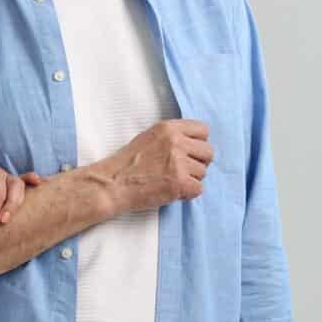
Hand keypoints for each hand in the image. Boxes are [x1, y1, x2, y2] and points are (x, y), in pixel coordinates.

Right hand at [98, 119, 212, 213]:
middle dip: (199, 163)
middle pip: (208, 152)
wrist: (113, 184)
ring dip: (191, 179)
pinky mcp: (179, 182)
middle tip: (183, 171)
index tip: (189, 153)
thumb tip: (196, 144)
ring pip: (203, 172)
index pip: (204, 130)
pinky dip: (188, 194)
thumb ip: (173, 137)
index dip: (198, 144)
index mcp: (169, 128)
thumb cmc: (128, 163)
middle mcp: (176, 142)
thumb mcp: (150, 137)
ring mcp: (178, 162)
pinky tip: (173, 191)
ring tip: (171, 181)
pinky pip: (199, 189)